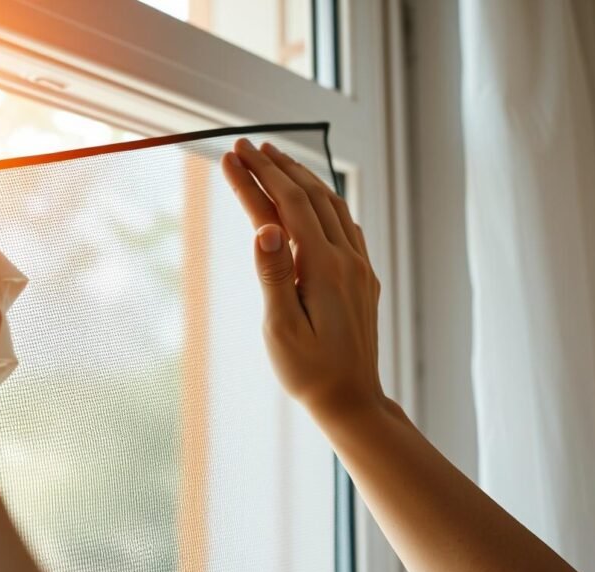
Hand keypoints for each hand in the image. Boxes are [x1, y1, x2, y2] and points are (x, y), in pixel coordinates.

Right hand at [221, 138, 386, 424]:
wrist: (352, 402)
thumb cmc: (309, 371)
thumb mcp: (281, 327)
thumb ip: (274, 273)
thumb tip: (266, 226)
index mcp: (323, 267)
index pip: (285, 207)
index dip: (255, 178)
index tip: (231, 154)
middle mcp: (346, 259)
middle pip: (309, 196)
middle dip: (276, 167)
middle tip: (247, 146)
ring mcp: (358, 266)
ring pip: (331, 205)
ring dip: (302, 178)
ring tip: (276, 159)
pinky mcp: (363, 278)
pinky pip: (345, 224)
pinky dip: (324, 200)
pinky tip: (315, 200)